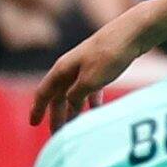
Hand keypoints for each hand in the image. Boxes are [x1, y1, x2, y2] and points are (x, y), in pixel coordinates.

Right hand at [31, 22, 145, 124]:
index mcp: (62, 69)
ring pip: (75, 91)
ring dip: (73, 109)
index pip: (44, 92)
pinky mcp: (103, 65)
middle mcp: (70, 66)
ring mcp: (86, 65)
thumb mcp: (89, 81)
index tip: (33, 124)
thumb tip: (69, 105)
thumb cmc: (109, 56)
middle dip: (57, 114)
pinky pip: (91, 87)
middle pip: (59, 94)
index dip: (38, 109)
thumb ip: (75, 96)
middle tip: (57, 133)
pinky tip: (97, 110)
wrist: (132, 33)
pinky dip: (91, 100)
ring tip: (75, 125)